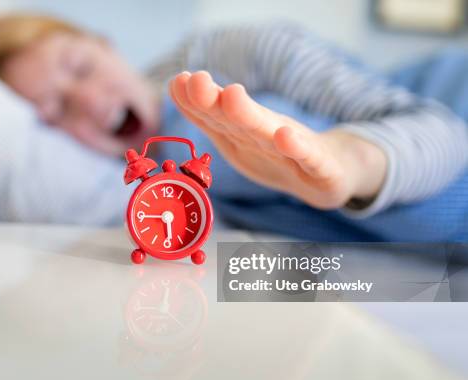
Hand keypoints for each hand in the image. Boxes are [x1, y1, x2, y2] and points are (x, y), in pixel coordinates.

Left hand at [169, 71, 386, 208]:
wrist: (332, 171)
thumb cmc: (278, 154)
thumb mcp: (238, 138)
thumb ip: (209, 116)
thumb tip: (176, 84)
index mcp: (244, 132)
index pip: (215, 116)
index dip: (195, 102)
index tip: (177, 81)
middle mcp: (266, 133)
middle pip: (238, 118)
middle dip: (216, 100)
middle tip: (196, 79)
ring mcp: (293, 149)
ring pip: (268, 132)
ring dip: (249, 115)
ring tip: (232, 95)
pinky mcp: (319, 167)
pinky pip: (306, 157)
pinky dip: (296, 148)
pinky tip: (285, 136)